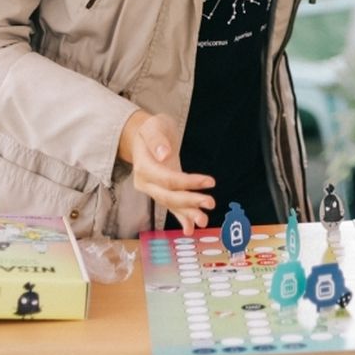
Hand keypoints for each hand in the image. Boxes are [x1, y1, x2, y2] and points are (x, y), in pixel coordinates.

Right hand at [119, 111, 214, 232]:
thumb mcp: (153, 127)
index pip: (167, 179)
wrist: (143, 137)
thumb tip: (164, 153)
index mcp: (143, 167)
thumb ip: (157, 140)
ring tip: (204, 221)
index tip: (209, 181)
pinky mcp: (162, 191)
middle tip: (211, 203)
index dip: (189, 182)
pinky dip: (181, 218)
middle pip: (168, 196)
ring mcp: (153, 189)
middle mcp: (145, 183)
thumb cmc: (151, 129)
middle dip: (190, 202)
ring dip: (188, 214)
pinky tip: (191, 228)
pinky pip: (171, 207)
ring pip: (170, 205)